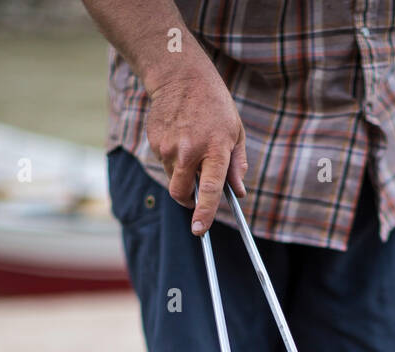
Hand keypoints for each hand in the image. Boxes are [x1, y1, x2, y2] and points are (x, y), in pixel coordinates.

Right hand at [145, 61, 247, 234]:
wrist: (181, 77)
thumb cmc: (215, 106)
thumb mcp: (235, 132)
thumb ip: (236, 165)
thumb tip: (239, 192)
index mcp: (214, 149)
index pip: (209, 189)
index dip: (204, 213)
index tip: (199, 230)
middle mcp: (189, 150)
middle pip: (181, 193)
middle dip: (188, 201)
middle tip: (195, 198)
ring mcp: (168, 147)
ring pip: (172, 178)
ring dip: (182, 174)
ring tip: (192, 147)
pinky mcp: (155, 142)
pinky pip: (164, 162)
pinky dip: (173, 159)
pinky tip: (180, 137)